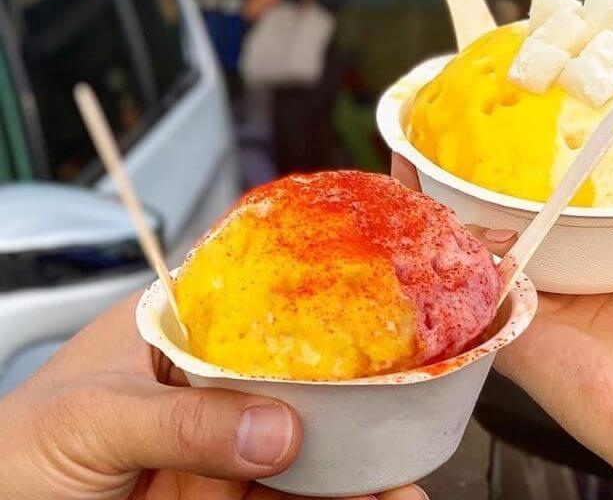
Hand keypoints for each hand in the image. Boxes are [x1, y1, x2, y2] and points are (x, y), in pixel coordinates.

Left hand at [0, 293, 424, 499]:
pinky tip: (365, 496)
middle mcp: (203, 382)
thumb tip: (274, 428)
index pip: (256, 300)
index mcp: (172, 328)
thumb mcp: (93, 419)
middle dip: (354, 396)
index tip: (370, 325)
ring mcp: (213, 447)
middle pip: (294, 377)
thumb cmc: (8, 453)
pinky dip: (328, 499)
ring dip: (356, 461)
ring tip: (402, 475)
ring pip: (300, 445)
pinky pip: (283, 498)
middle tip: (404, 415)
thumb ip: (182, 420)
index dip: (317, 304)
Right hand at [393, 156, 612, 498]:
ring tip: (422, 153)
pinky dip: (434, 242)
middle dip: (482, 185)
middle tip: (462, 136)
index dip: (541, 176)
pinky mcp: (509, 328)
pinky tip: (413, 196)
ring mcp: (532, 308)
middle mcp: (564, 288)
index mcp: (608, 271)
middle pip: (511, 226)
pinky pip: (463, 282)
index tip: (527, 134)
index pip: (561, 213)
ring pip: (476, 249)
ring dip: (445, 204)